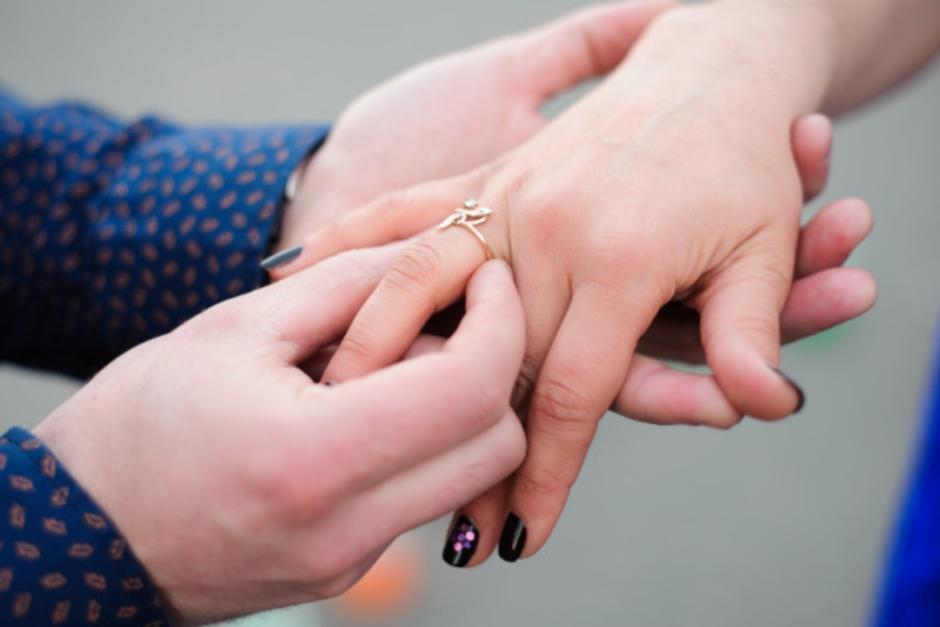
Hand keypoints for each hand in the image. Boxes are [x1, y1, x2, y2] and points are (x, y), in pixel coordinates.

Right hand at [34, 250, 525, 622]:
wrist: (81, 532)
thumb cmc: (139, 425)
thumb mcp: (236, 329)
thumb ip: (348, 283)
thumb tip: (431, 250)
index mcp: (315, 458)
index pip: (471, 389)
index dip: (499, 320)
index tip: (487, 274)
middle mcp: (347, 527)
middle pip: (497, 442)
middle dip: (493, 365)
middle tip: (444, 314)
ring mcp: (352, 560)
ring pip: (470, 471)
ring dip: (456, 404)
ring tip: (385, 364)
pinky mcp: (348, 568)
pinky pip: (422, 494)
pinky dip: (419, 440)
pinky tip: (360, 408)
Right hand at [270, 5, 878, 561]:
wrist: (709, 65)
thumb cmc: (744, 161)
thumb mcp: (766, 249)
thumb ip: (749, 334)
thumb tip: (761, 407)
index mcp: (621, 255)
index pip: (569, 393)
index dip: (544, 474)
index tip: (519, 536)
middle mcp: (548, 227)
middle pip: (485, 363)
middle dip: (463, 450)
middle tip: (443, 524)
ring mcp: (506, 195)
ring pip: (419, 290)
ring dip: (379, 360)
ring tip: (344, 420)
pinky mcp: (485, 174)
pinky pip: (403, 212)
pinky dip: (347, 245)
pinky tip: (288, 272)